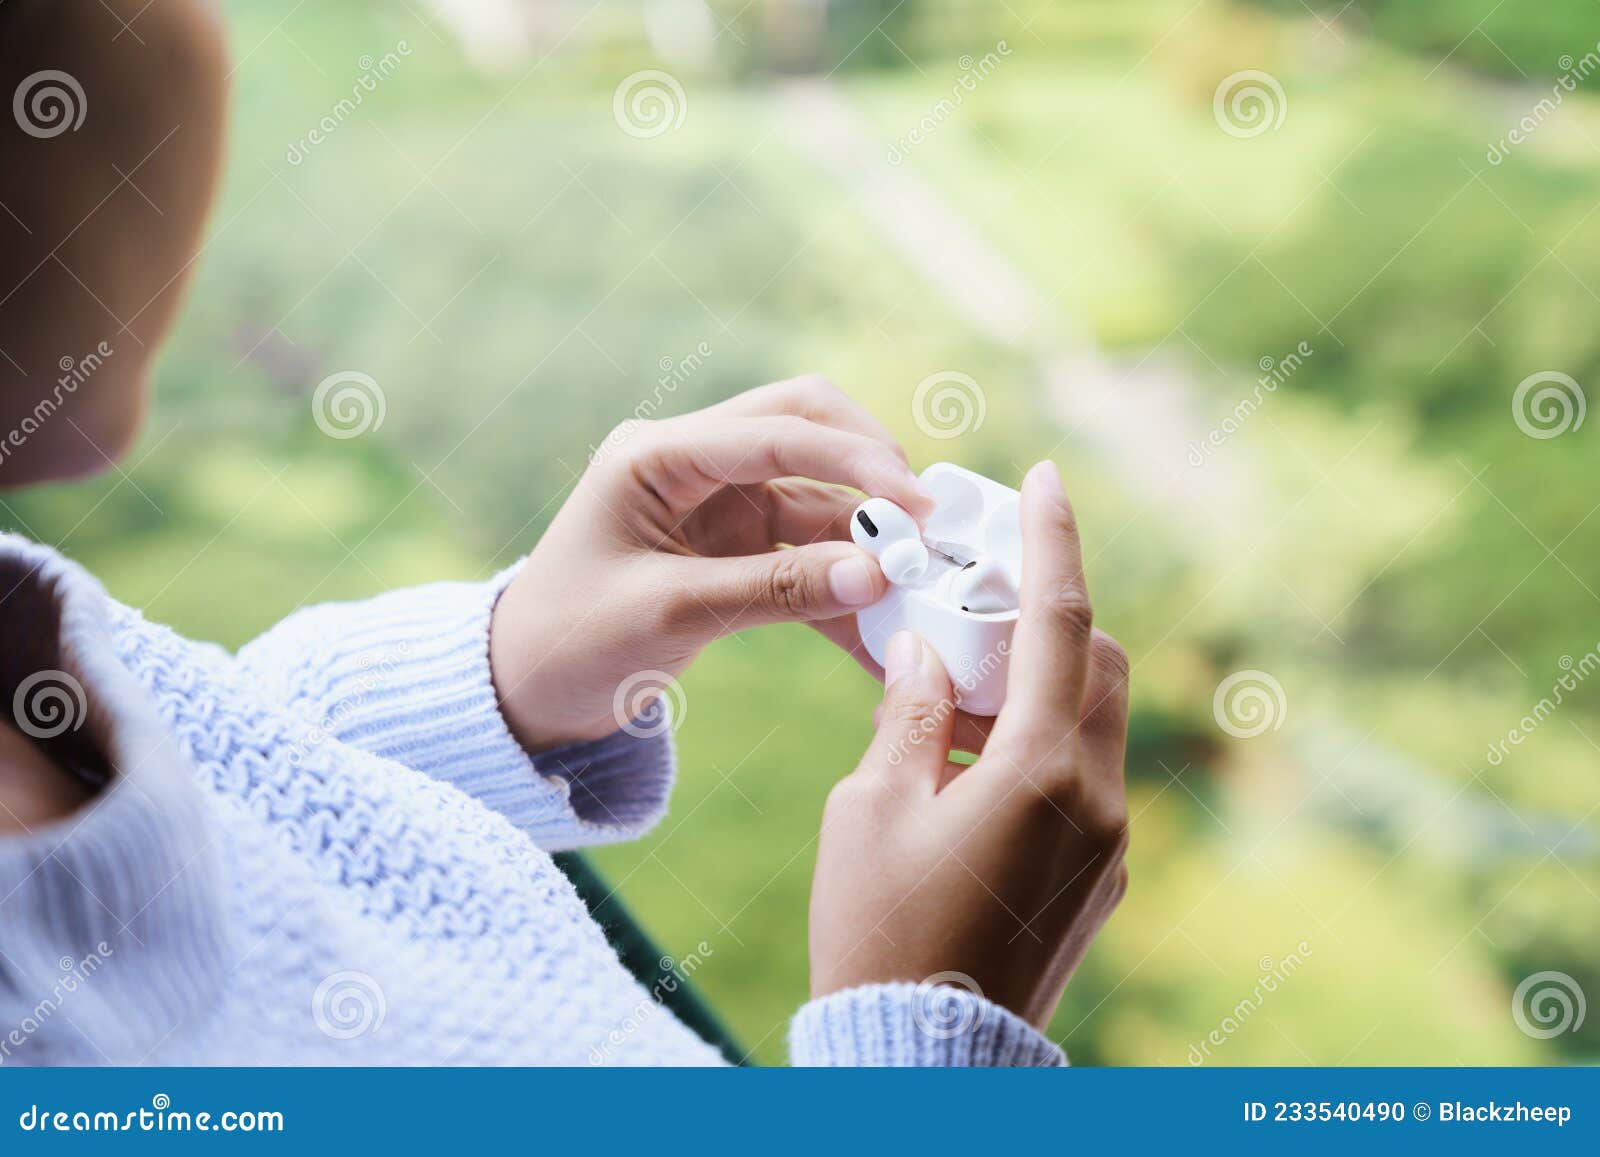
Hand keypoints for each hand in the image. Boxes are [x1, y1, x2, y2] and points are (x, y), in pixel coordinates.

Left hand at [489, 377, 934, 750]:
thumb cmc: (572, 641)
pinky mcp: (733, 547)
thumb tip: (878, 575)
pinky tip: (880, 628)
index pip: (776, 430)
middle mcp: (692, 463)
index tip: (917, 504)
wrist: (526, 690)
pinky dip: (842, 585)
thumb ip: (773, 590)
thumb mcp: (669, 614)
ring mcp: (717, 504)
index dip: (856, 460)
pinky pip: (805, 554)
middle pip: (806, 428)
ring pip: (817, 495)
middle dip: (871, 468)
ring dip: (867, 536)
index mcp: (656, 454)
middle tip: (925, 523)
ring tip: (919, 583)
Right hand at [807, 461, 1129, 1029]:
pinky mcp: (1102, 877)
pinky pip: (1086, 778)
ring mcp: (1110, 844)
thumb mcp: (872, 808)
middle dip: (1045, 617)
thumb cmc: (881, 931)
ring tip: (951, 696)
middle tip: (976, 603)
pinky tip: (970, 763)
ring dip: (1037, 686)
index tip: (1049, 478)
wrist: (927, 1055)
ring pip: (1095, 722)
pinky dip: (1040, 744)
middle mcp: (1098, 801)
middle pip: (1098, 665)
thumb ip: (907, 713)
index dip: (1052, 541)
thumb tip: (921, 651)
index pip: (1059, 623)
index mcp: (1041, 772)